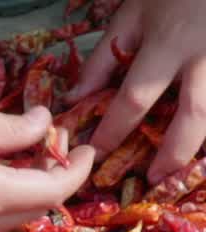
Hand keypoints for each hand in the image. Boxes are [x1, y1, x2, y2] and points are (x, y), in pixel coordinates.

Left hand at [69, 0, 205, 182]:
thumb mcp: (132, 15)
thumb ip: (104, 59)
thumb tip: (74, 100)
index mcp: (169, 44)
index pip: (136, 97)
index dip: (114, 129)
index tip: (95, 153)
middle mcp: (204, 58)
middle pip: (193, 115)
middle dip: (174, 153)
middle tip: (153, 178)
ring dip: (201, 146)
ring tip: (181, 171)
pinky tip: (202, 147)